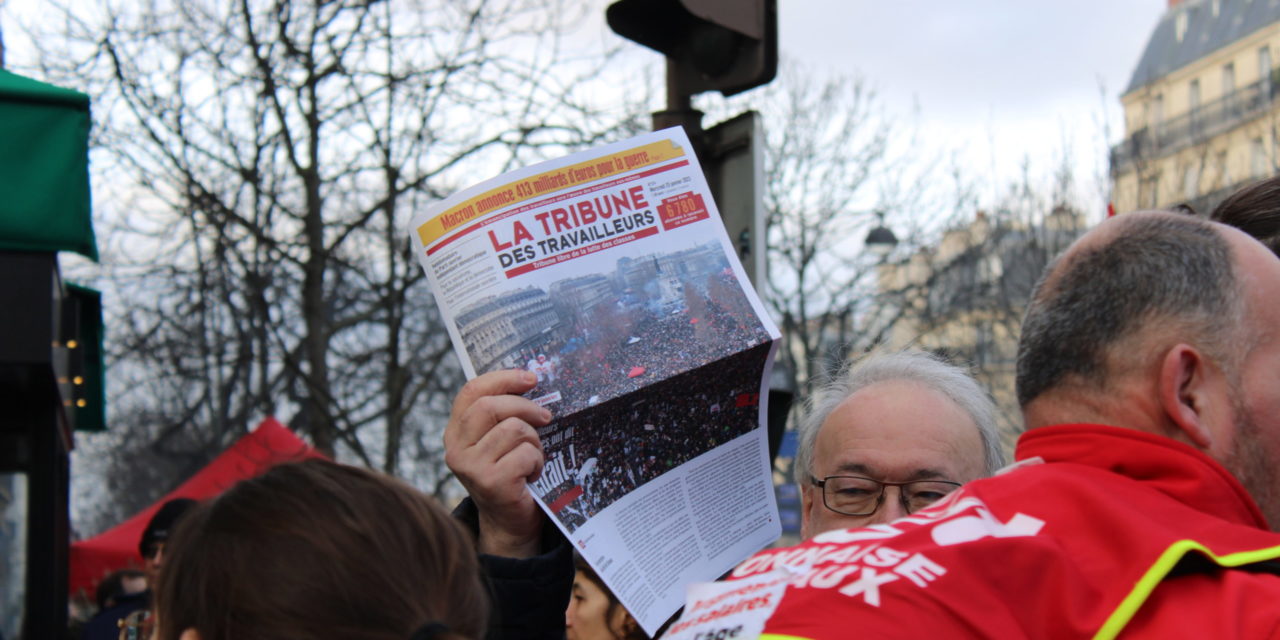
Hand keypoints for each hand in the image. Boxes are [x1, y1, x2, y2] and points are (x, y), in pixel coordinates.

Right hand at [445, 369, 552, 557]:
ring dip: (534, 441)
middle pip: (491, 406)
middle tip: (546, 416)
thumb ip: (503, 415)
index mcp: (456, 432)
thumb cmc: (510, 474)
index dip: (502, 379)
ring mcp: (470, 466)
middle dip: (525, 406)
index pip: (471, 391)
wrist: (510, 522)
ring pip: (513, 429)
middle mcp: (456, 448)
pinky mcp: (491, 482)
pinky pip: (526, 453)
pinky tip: (532, 475)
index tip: (530, 378)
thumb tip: (531, 380)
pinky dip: (537, 461)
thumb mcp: (498, 441)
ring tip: (533, 457)